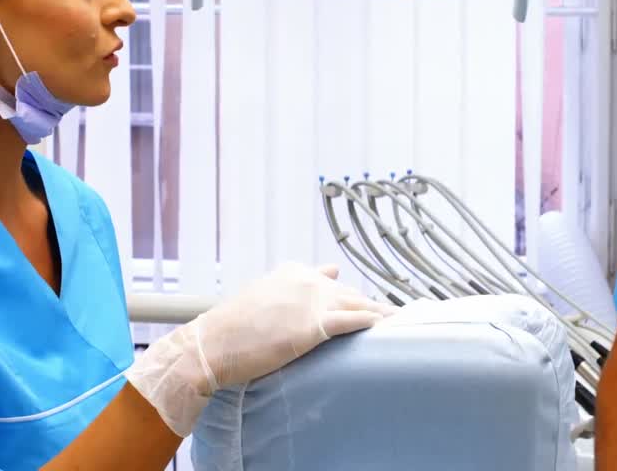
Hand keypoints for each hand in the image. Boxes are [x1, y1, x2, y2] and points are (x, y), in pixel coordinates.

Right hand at [125, 263, 392, 435]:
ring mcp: (312, 300)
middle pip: (349, 293)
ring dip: (381, 312)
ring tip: (402, 319)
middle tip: (393, 315)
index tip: (362, 301)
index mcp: (291, 273)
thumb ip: (287, 291)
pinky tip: (389, 325)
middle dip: (368, 304)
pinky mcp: (316, 325)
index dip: (347, 294)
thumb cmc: (231, 327)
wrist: (213, 343)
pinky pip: (355, 320)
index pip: (329, 280)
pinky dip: (375, 321)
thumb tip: (308, 283)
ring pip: (358, 303)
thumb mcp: (260, 298)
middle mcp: (306, 281)